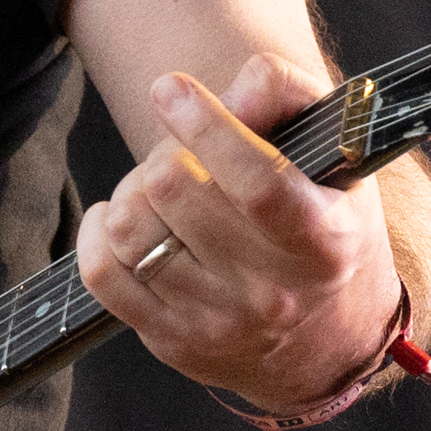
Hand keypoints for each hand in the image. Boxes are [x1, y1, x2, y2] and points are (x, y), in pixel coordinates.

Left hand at [73, 53, 400, 416]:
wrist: (324, 337)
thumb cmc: (320, 220)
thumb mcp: (331, 153)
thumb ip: (286, 98)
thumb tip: (236, 97)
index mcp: (325, 241)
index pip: (258, 183)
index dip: (206, 127)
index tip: (171, 89)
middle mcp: (273, 291)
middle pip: (172, 188)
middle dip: (167, 153)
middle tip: (185, 157)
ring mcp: (219, 322)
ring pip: (130, 226)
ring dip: (134, 192)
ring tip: (161, 194)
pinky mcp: (171, 341)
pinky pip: (100, 271)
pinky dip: (99, 230)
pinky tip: (126, 220)